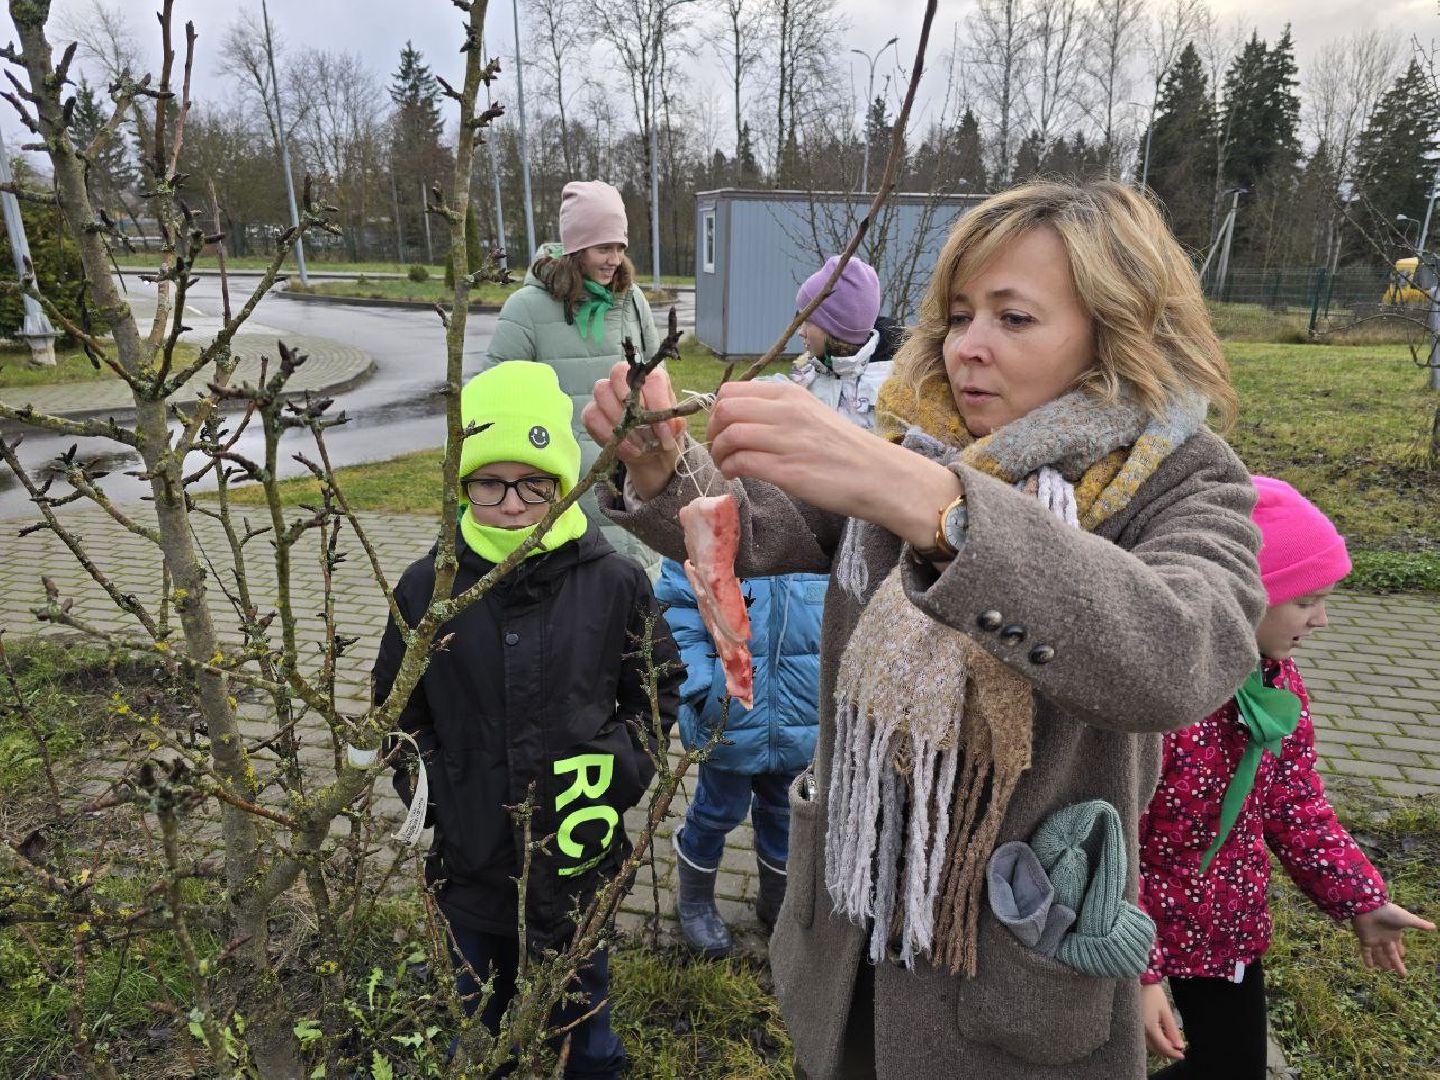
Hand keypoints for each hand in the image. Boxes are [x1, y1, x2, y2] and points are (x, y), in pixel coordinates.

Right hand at [580, 361, 686, 499]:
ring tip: (639, 446)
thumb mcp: (674, 432)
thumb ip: (675, 426)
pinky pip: (592, 417)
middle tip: (646, 435)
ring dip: (620, 422)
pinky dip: (608, 435)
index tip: (665, 431)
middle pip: (618, 374)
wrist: (649, 453)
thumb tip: (671, 425)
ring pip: (602, 393)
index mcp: (652, 378)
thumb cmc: (661, 435)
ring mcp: (604, 393)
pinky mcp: (591, 412)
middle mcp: (625, 379)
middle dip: (633, 408)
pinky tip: (624, 448)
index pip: (651, 379)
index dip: (658, 405)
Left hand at [706, 379, 961, 546]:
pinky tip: (736, 476)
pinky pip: (741, 462)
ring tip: (727, 466)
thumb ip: (779, 411)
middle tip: (719, 449)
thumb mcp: (812, 415)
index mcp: (791, 394)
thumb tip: (743, 417)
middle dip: (712, 432)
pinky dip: (730, 469)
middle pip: (723, 410)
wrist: (880, 476)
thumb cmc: (846, 450)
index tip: (721, 429)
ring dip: (718, 454)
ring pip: (728, 436)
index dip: (716, 412)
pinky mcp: (787, 471)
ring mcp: (786, 440)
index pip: (731, 391)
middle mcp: (786, 412)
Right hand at [1141, 982, 1184, 1060]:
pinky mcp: (1133, 1024)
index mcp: (1149, 1027)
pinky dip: (1153, 1041)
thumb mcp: (1166, 1012)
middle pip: (1154, 1048)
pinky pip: (1143, 1038)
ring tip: (1170, 1044)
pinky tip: (1160, 1038)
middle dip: (1167, 1052)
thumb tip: (1179, 1046)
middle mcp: (1140, 1030)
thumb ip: (1172, 1030)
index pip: (1163, 1047)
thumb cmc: (1154, 995)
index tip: (1182, 1055)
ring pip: (1148, 1045)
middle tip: (1178, 1051)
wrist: (1139, 982)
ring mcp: (1135, 1028)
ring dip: (1159, 1047)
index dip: (1173, 1053)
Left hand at [1352, 902, 1434, 975]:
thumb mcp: (1407, 919)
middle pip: (1390, 953)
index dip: (1400, 951)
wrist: (1370, 907)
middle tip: (1398, 971)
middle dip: (1395, 962)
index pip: (1397, 945)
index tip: (1402, 956)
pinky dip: (1367, 959)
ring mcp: (1374, 939)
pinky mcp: (1364, 939)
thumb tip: (1434, 926)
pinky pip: (1365, 952)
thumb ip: (1420, 924)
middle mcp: (1384, 938)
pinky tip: (1369, 967)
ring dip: (1382, 962)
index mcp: (1394, 934)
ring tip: (1386, 969)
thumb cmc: (1389, 913)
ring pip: (1378, 954)